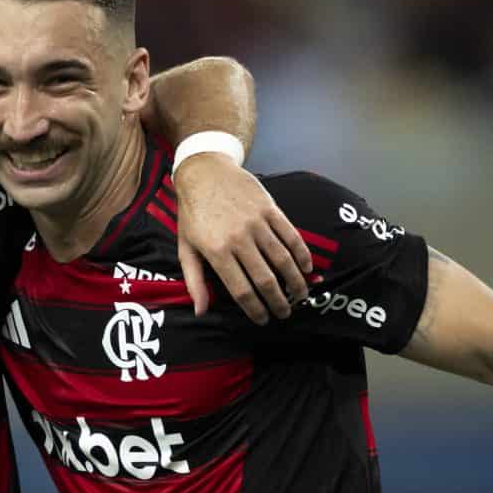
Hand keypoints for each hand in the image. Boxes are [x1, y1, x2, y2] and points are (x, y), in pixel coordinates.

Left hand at [172, 153, 311, 323]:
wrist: (204, 172)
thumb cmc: (192, 214)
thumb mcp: (185, 248)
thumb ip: (194, 281)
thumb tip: (200, 312)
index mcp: (216, 252)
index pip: (241, 290)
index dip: (255, 310)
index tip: (263, 319)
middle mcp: (238, 239)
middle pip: (265, 280)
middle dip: (278, 302)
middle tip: (285, 313)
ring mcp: (256, 222)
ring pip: (282, 259)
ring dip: (295, 281)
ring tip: (300, 296)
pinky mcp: (270, 208)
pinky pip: (291, 235)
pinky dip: (302, 253)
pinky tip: (307, 268)